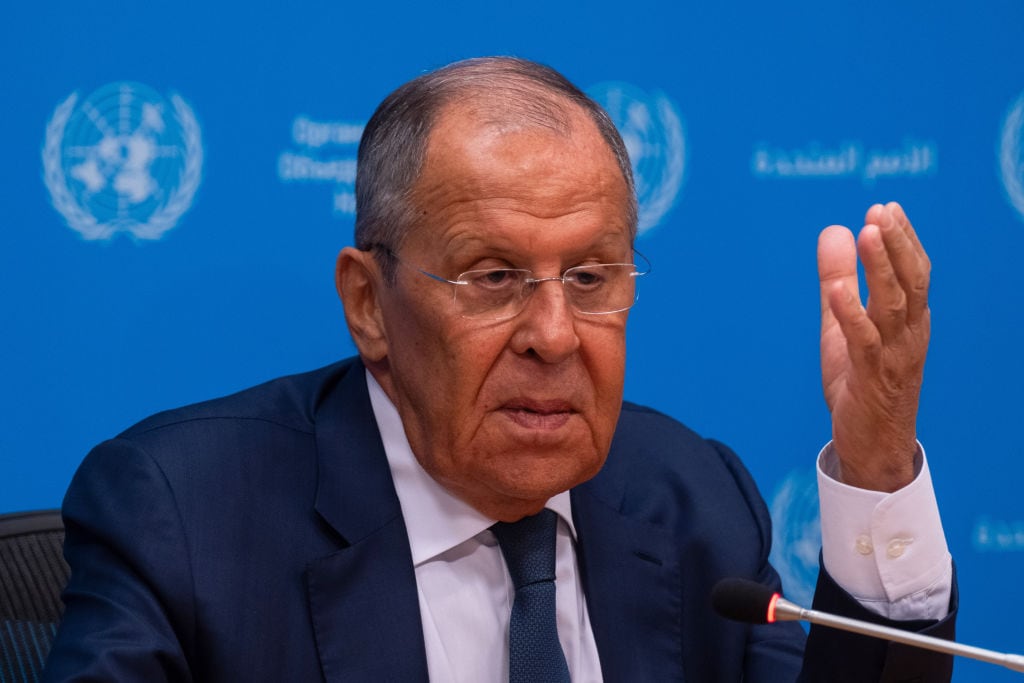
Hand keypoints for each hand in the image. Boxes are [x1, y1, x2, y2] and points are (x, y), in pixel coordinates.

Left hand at [817, 202, 930, 491]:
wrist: (873, 445)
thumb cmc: (862, 381)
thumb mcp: (845, 324)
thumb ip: (838, 279)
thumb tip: (833, 230)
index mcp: (909, 320)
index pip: (914, 272)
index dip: (903, 239)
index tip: (887, 206)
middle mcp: (909, 334)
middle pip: (910, 281)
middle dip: (897, 244)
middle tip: (882, 211)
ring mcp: (893, 356)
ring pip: (892, 306)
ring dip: (879, 268)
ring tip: (866, 233)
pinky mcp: (870, 378)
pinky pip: (864, 342)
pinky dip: (851, 314)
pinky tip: (836, 291)